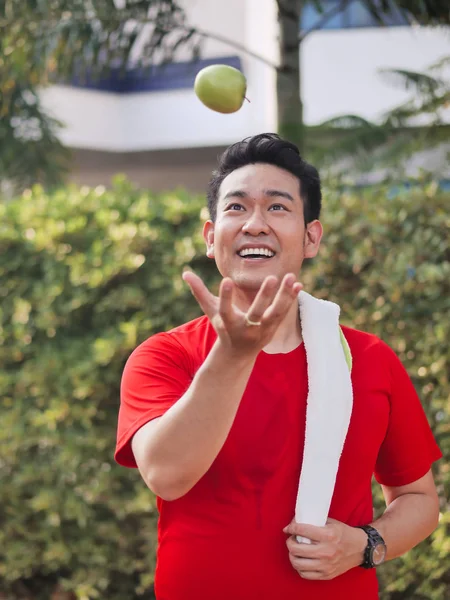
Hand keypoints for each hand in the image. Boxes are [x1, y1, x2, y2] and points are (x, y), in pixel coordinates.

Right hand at [182, 271, 302, 356]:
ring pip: (275, 313)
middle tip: (271, 277)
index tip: (226, 279)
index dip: (225, 296)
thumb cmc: (223, 327)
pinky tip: (298, 284)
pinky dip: (290, 299)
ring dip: (284, 296)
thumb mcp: (211, 311)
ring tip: (291, 278)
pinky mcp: (273, 329)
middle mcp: (246, 328)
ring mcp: (261, 330)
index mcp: (228, 323)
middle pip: (256, 312)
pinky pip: (283, 313)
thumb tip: (185, 273)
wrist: (238, 355)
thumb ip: (199, 292)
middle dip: (264, 296)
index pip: (225, 309)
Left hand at [283, 518, 365, 580]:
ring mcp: (326, 565)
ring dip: (292, 555)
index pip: (302, 530)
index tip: (288, 528)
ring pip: (298, 563)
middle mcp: (327, 551)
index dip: (291, 528)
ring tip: (294, 550)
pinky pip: (305, 574)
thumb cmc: (344, 533)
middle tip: (291, 539)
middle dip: (289, 542)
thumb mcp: (331, 522)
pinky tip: (301, 560)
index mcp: (328, 535)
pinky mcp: (326, 575)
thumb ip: (314, 522)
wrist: (360, 549)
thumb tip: (295, 522)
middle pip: (296, 549)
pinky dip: (299, 567)